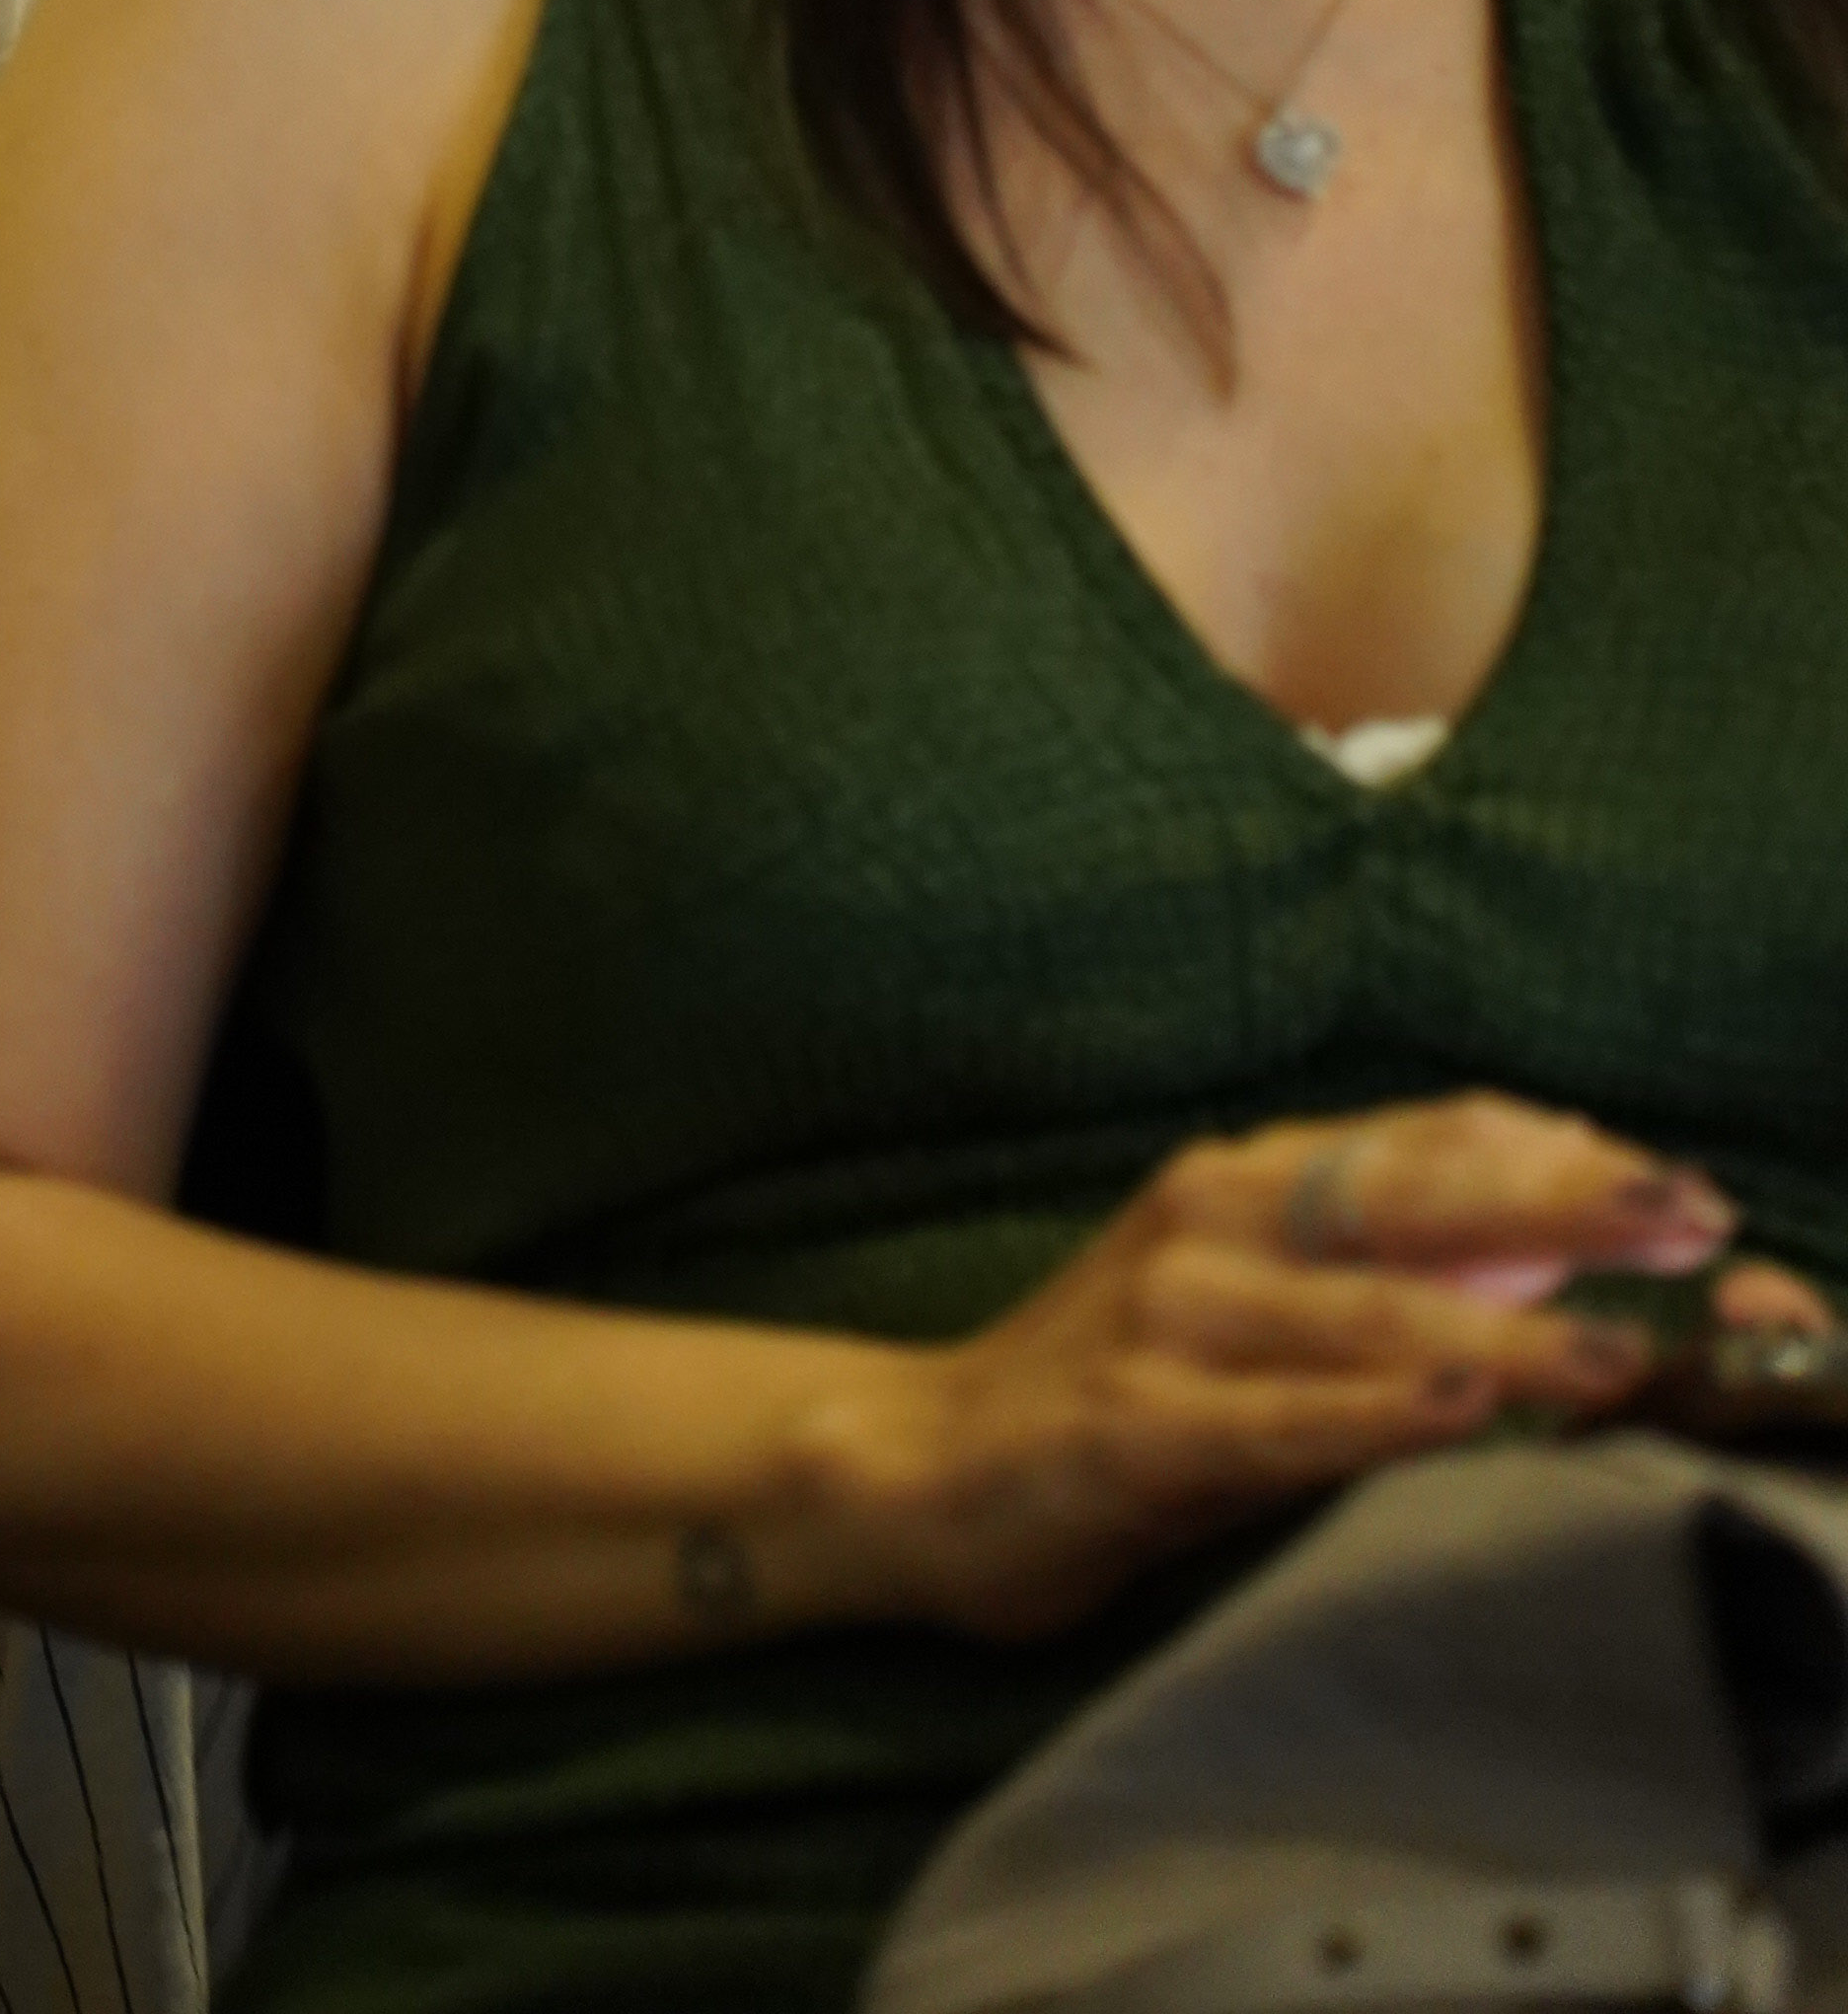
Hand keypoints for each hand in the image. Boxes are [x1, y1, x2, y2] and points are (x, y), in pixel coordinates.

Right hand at [824, 1100, 1737, 1643]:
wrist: (919, 1462)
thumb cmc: (1108, 1386)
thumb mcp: (1244, 1298)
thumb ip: (1372, 1265)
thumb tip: (1546, 1251)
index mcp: (1238, 1179)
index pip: (1418, 1139)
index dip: (1552, 1152)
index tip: (1672, 1182)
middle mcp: (1205, 1219)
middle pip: (1408, 1199)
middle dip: (1560, 1209)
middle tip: (1682, 1223)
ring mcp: (1165, 1319)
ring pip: (1361, 1312)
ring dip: (1503, 1332)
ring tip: (1613, 1353)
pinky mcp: (1136, 1426)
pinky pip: (1278, 1420)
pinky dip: (1377, 1411)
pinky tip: (1459, 1405)